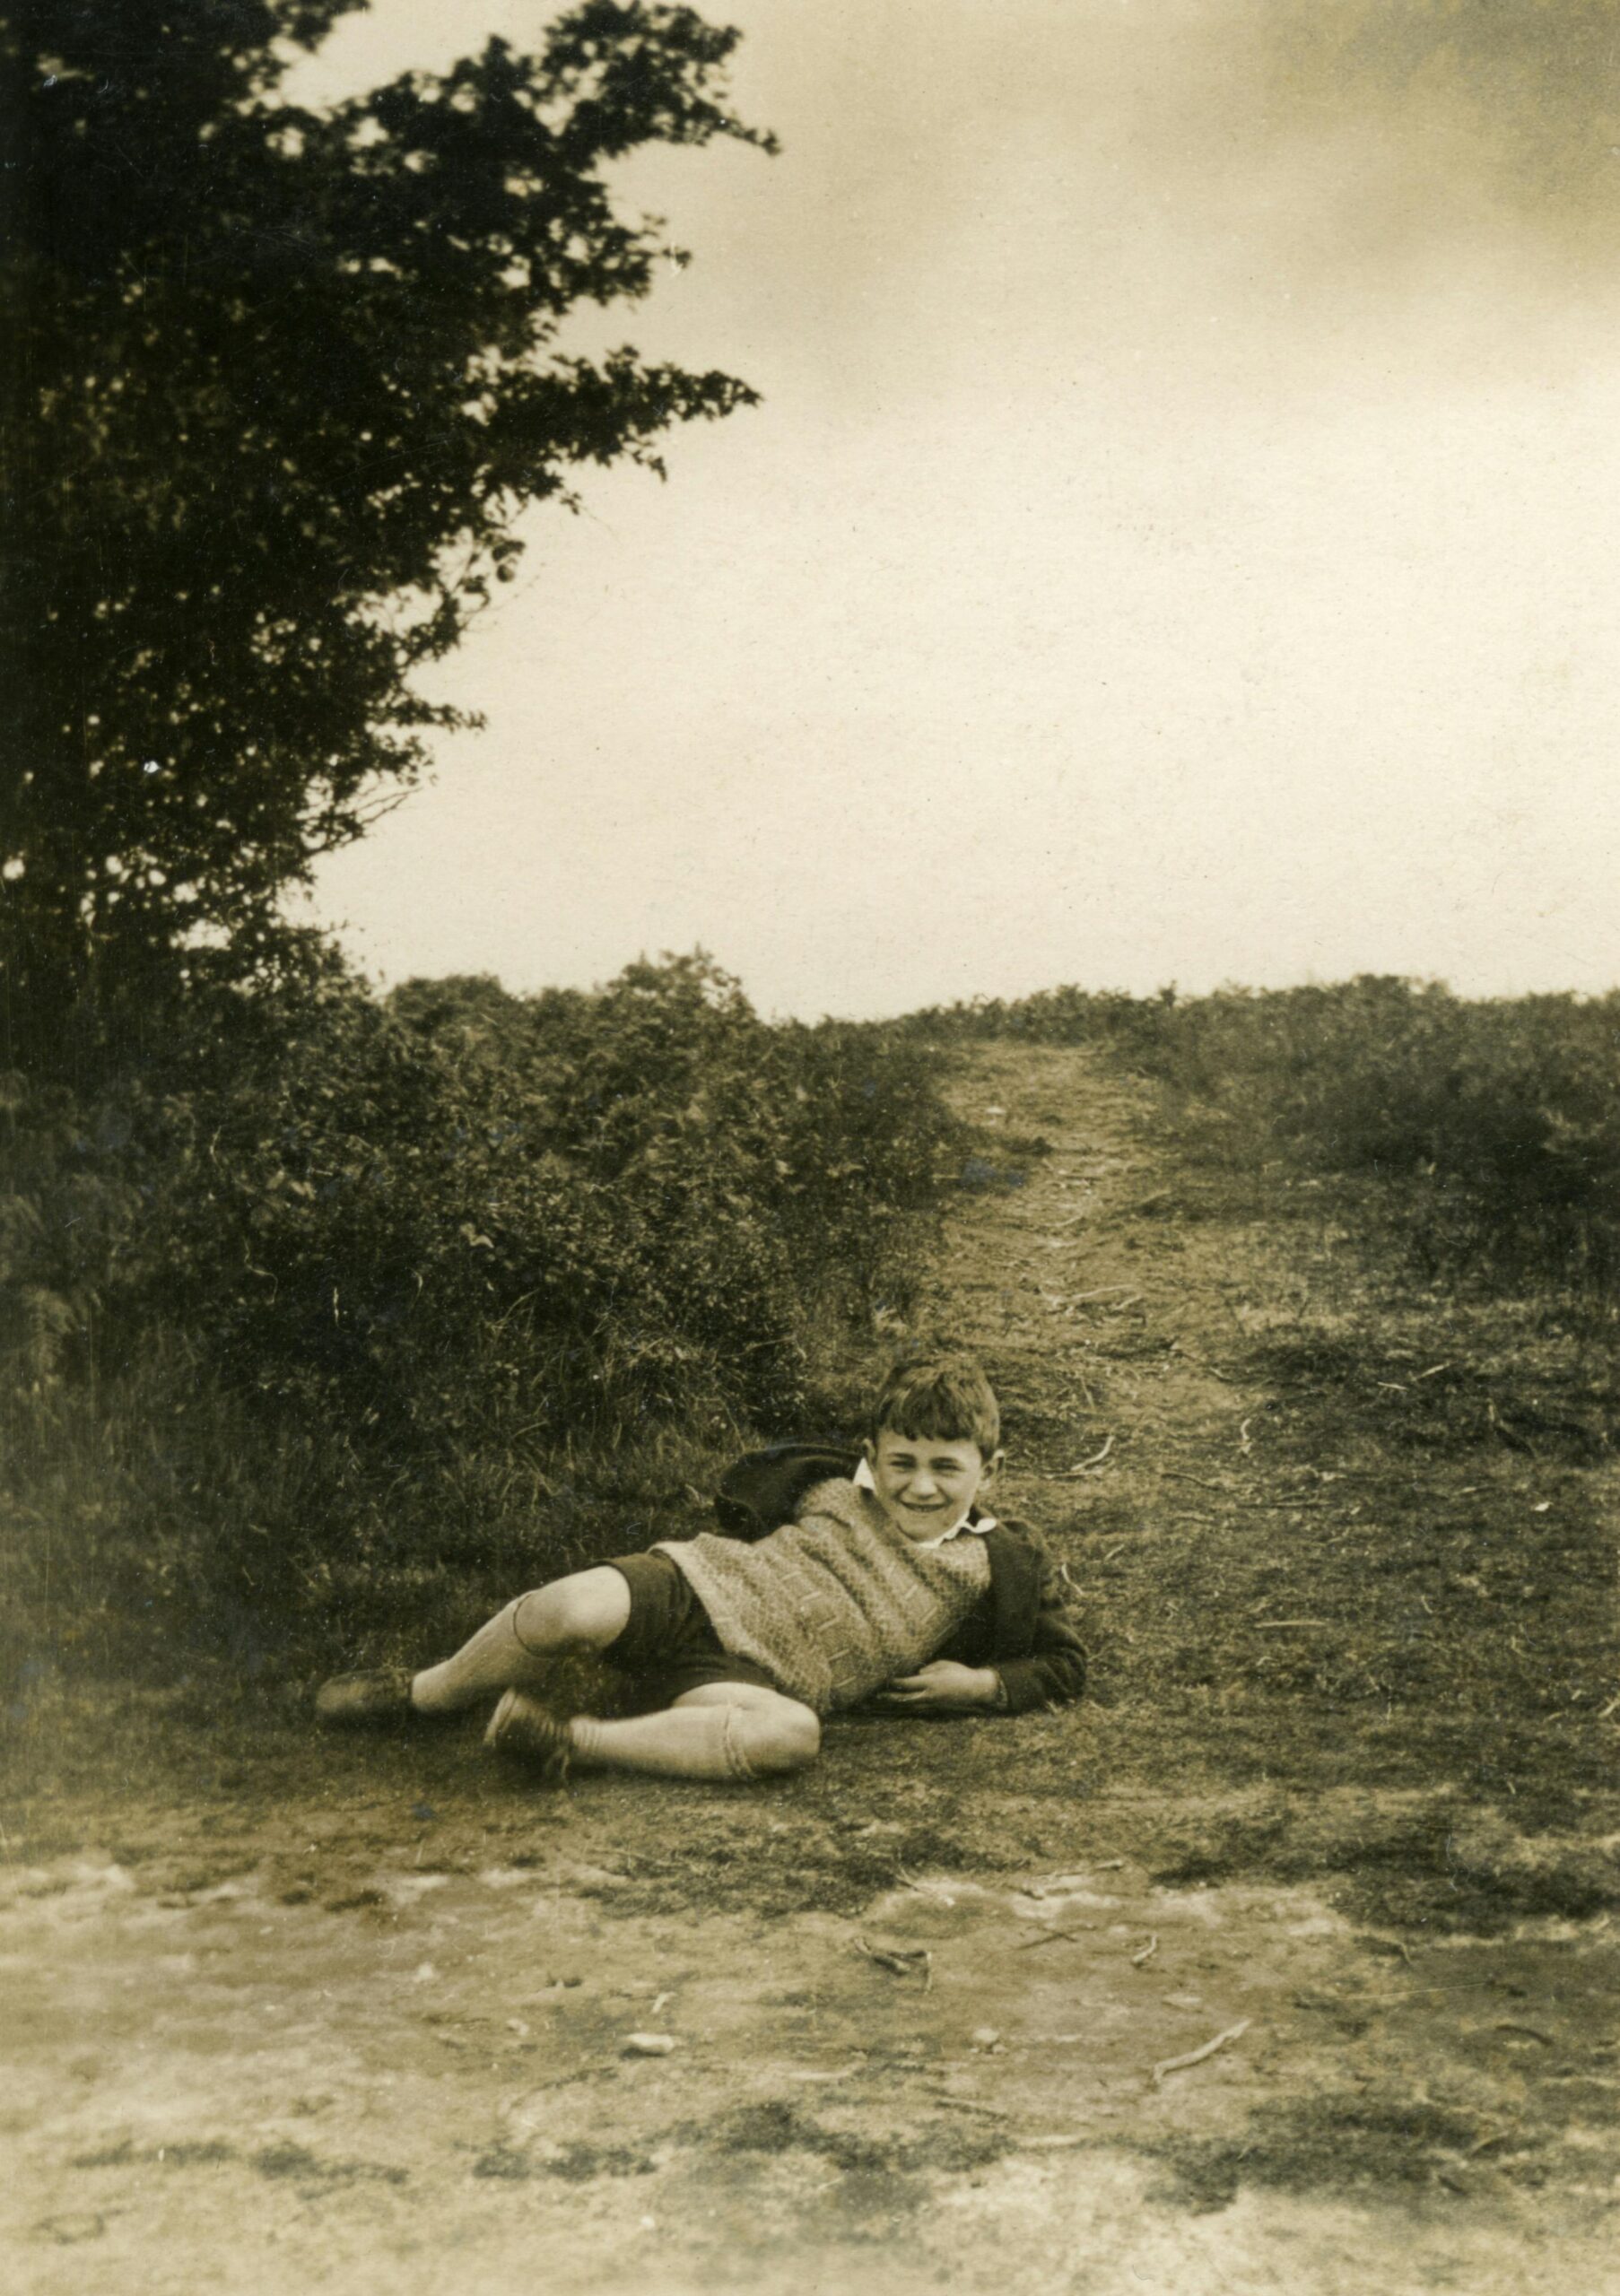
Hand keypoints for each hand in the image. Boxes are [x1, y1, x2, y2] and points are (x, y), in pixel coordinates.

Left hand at [874, 1661, 1000, 1712]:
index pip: (906, 1683)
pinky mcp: (935, 1708)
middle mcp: (929, 1695)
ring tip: (880, 1703)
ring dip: (894, 1704)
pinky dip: (905, 1706)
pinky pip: (917, 1708)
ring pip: (908, 1705)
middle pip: (903, 1698)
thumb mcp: (943, 1665)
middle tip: (873, 1696)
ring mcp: (931, 1704)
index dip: (892, 1682)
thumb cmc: (960, 1673)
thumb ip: (927, 1669)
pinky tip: (898, 1706)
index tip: (881, 1678)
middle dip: (888, 1697)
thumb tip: (916, 1673)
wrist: (976, 1690)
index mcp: (930, 1682)